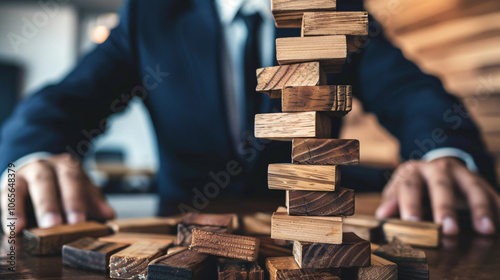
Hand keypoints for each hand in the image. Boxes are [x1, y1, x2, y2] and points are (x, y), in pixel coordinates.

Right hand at [1, 153, 114, 233]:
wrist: (35, 171)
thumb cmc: (61, 184)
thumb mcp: (80, 188)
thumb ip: (93, 200)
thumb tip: (109, 215)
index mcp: (67, 166)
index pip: (73, 180)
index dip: (76, 201)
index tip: (79, 221)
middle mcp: (45, 166)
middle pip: (49, 182)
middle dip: (51, 205)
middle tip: (56, 225)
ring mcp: (25, 174)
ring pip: (24, 187)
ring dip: (27, 208)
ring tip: (30, 228)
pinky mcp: (8, 184)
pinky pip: (7, 196)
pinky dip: (10, 213)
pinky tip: (13, 229)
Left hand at [376, 157, 499, 234]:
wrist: (438, 167)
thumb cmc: (415, 185)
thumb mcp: (400, 189)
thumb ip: (392, 201)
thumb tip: (382, 215)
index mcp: (414, 171)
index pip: (409, 186)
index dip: (410, 203)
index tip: (411, 221)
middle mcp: (439, 169)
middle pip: (442, 186)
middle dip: (446, 208)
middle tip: (449, 231)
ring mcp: (463, 173)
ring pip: (472, 188)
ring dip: (479, 209)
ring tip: (484, 230)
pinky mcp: (482, 181)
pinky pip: (492, 193)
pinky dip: (497, 207)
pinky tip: (499, 223)